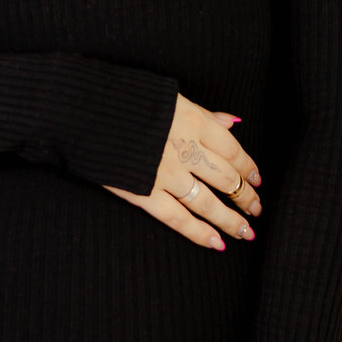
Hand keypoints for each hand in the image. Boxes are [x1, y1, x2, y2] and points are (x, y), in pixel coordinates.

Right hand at [105, 96, 262, 251]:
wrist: (83, 111)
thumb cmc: (128, 100)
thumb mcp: (171, 98)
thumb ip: (204, 114)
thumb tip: (233, 122)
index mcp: (194, 122)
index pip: (233, 151)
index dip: (249, 168)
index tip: (258, 179)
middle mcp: (186, 151)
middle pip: (227, 179)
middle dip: (246, 197)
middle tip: (256, 209)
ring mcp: (167, 175)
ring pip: (209, 203)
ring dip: (231, 220)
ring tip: (246, 232)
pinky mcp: (145, 194)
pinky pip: (178, 219)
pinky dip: (200, 233)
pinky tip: (217, 243)